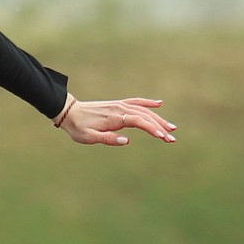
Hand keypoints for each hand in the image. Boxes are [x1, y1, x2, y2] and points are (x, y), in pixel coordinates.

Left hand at [56, 96, 175, 146]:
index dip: (151, 128)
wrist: (70, 112)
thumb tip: (126, 141)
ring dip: (159, 119)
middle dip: (160, 127)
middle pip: (145, 116)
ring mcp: (120, 105)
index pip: (138, 121)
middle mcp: (120, 109)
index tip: (162, 136)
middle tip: (172, 138)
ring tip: (171, 128)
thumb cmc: (78, 128)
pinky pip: (137, 102)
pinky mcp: (119, 104)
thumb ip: (107, 138)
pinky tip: (159, 104)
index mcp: (114, 118)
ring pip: (144, 110)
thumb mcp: (89, 137)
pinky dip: (148, 103)